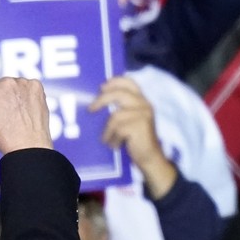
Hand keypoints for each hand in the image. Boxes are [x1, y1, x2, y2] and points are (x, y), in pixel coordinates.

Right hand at [0, 77, 51, 153]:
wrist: (27, 145)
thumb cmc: (0, 137)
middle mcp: (5, 82)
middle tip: (4, 114)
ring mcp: (22, 83)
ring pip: (12, 84)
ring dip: (12, 94)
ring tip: (16, 113)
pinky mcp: (36, 86)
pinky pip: (27, 86)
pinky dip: (26, 95)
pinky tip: (25, 109)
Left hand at [94, 76, 175, 197]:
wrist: (149, 157)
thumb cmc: (135, 139)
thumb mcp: (129, 120)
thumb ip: (121, 108)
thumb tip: (99, 99)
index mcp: (142, 100)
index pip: (130, 83)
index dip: (115, 82)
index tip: (101, 87)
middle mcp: (144, 104)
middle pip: (119, 94)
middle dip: (102, 100)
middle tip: (90, 109)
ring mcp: (143, 115)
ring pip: (115, 117)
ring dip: (108, 131)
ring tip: (108, 140)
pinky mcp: (140, 126)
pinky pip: (118, 130)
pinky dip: (113, 139)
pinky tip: (115, 145)